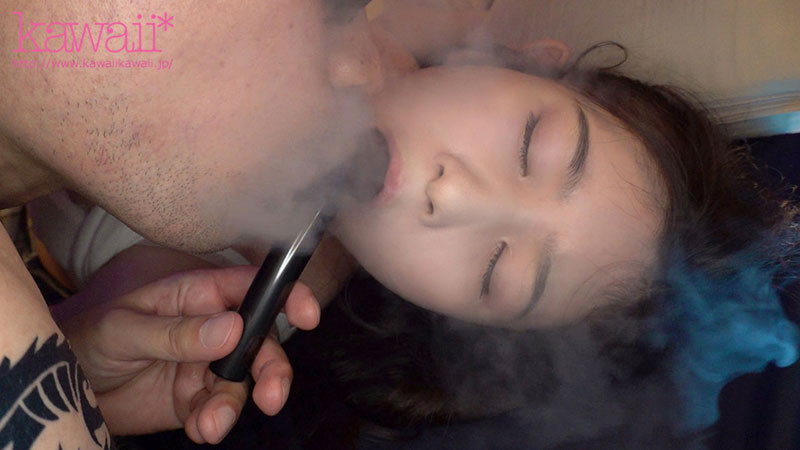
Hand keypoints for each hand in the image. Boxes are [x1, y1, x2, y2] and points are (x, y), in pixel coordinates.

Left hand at [54, 266, 319, 443]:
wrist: (61, 391)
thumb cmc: (89, 338)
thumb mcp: (124, 330)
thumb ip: (176, 332)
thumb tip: (232, 327)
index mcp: (198, 295)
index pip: (252, 287)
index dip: (287, 295)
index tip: (307, 315)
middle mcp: (211, 327)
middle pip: (261, 341)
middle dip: (272, 369)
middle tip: (271, 397)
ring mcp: (207, 364)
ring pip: (244, 382)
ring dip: (235, 405)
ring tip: (209, 425)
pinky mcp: (196, 399)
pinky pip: (220, 410)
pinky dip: (215, 423)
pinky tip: (198, 429)